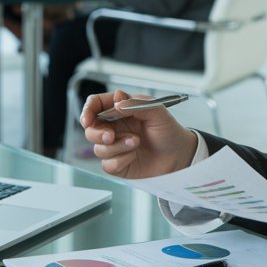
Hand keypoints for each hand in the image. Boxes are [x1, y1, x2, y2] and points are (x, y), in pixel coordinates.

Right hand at [79, 89, 197, 178]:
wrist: (180, 155)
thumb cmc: (168, 131)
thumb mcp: (157, 111)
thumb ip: (136, 104)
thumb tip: (116, 102)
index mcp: (120, 110)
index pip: (95, 105)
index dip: (87, 111)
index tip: (88, 120)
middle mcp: (115, 128)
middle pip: (91, 129)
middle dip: (97, 133)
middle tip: (111, 136)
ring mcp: (116, 147)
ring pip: (98, 148)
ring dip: (116, 147)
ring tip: (136, 142)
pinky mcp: (119, 164)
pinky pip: (108, 165)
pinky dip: (120, 160)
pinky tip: (134, 156)